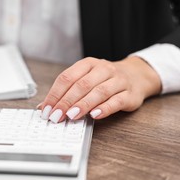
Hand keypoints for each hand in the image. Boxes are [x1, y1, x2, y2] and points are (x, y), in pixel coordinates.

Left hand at [39, 56, 161, 121]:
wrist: (136, 75)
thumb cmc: (104, 80)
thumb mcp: (85, 79)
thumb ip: (65, 92)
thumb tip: (43, 107)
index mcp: (88, 64)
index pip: (67, 78)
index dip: (55, 94)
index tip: (46, 109)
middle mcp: (103, 69)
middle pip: (81, 85)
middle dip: (66, 101)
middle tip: (56, 115)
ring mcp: (118, 81)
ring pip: (99, 92)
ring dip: (83, 105)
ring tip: (72, 116)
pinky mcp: (130, 94)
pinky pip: (116, 101)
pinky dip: (105, 108)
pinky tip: (95, 115)